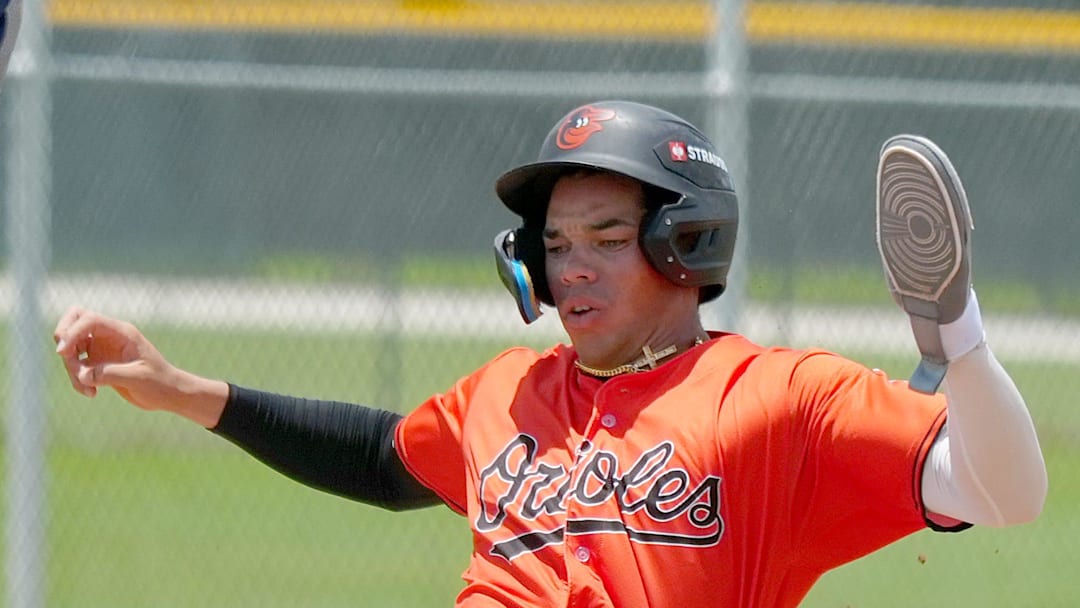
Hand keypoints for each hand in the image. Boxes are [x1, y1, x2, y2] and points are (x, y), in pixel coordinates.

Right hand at [53, 306, 180, 408]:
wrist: (167, 394)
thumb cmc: (159, 382)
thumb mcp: (137, 378)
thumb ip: (110, 374)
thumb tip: (82, 374)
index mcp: (122, 333)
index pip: (90, 319)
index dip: (72, 332)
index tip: (64, 353)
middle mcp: (109, 336)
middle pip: (75, 319)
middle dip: (63, 337)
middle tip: (66, 357)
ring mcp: (101, 348)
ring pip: (71, 347)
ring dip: (71, 368)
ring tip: (89, 390)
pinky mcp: (97, 363)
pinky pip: (76, 365)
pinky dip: (76, 379)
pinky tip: (91, 393)